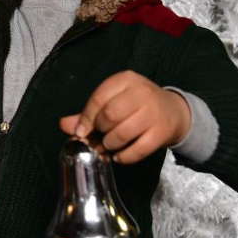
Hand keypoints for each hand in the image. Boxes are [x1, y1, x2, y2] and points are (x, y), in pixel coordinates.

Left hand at [59, 71, 191, 164]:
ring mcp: (154, 112)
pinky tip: (120, 156)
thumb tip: (64, 125)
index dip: (87, 117)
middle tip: (100, 137)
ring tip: (110, 145)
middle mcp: (141, 93)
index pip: (99, 98)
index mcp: (125, 80)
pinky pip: (139, 149)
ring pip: (123, 133)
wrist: (173, 111)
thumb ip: (88, 113)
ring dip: (110, 144)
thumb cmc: (136, 105)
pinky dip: (125, 157)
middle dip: (100, 130)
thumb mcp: (113, 101)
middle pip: (110, 115)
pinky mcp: (162, 132)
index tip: (81, 132)